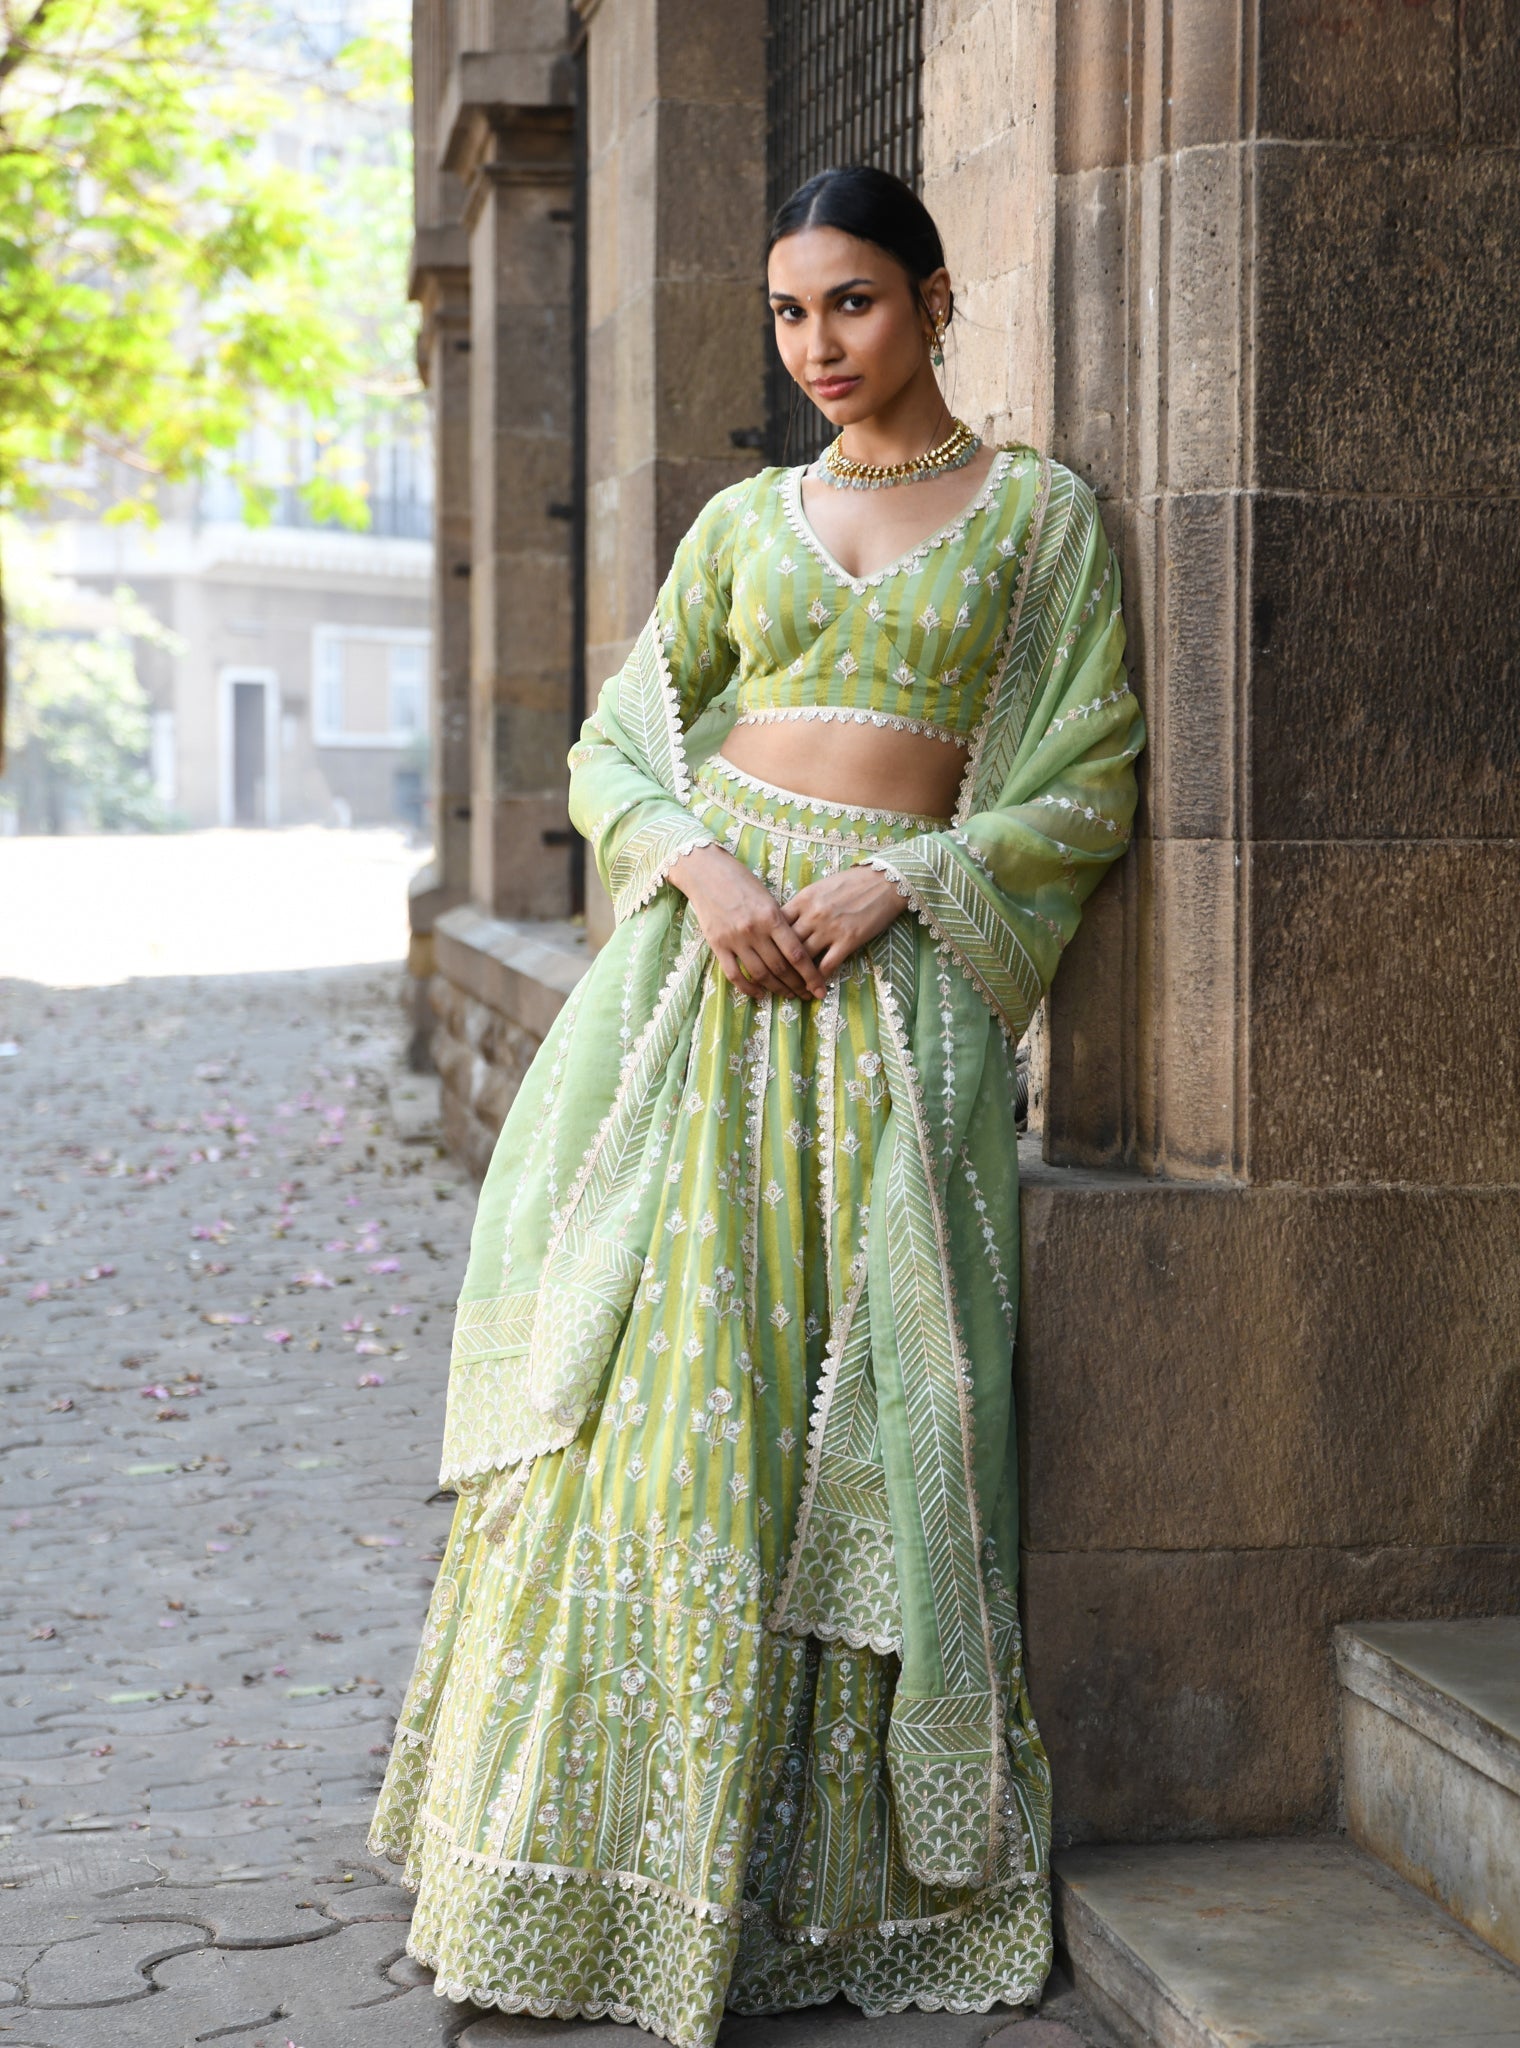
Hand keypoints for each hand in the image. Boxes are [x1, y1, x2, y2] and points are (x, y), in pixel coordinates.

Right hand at [668, 843, 827, 1000]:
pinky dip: (748, 988)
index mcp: (771, 916)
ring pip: (760, 974)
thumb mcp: (767, 897)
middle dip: (797, 985)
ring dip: (777, 989)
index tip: (819, 987)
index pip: (796, 954)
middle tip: (807, 994)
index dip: (810, 975)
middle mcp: (754, 930)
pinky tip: (759, 994)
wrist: (705, 872)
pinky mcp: (717, 945)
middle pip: (780, 968)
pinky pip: (734, 974)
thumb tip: (796, 949)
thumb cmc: (741, 881)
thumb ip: (780, 922)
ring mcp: (735, 939)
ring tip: (788, 995)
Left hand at [780, 865, 904, 978]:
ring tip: (794, 990)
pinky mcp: (848, 940)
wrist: (884, 881)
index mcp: (803, 899)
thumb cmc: (852, 882)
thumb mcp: (820, 888)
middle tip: (776, 980)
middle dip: (779, 965)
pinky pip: (827, 965)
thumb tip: (786, 923)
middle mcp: (812, 915)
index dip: (769, 943)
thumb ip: (802, 905)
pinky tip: (816, 988)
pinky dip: (819, 979)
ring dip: (797, 977)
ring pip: (804, 959)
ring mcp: (829, 928)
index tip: (768, 957)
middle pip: (786, 945)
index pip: (776, 926)